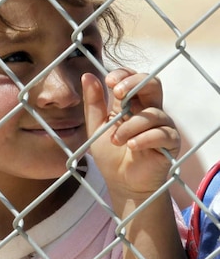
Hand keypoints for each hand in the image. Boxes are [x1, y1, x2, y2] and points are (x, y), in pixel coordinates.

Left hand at [83, 69, 178, 201]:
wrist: (122, 183)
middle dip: (135, 84)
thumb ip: (93, 104)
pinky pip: (163, 133)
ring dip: (130, 126)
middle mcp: (150, 110)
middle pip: (153, 84)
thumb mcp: (96, 128)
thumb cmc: (111, 155)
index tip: (109, 81)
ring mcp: (162, 125)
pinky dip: (145, 138)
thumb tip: (87, 76)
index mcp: (132, 105)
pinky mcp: (171, 142)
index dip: (124, 75)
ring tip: (116, 141)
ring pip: (152, 113)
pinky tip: (132, 146)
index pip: (134, 79)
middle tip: (118, 94)